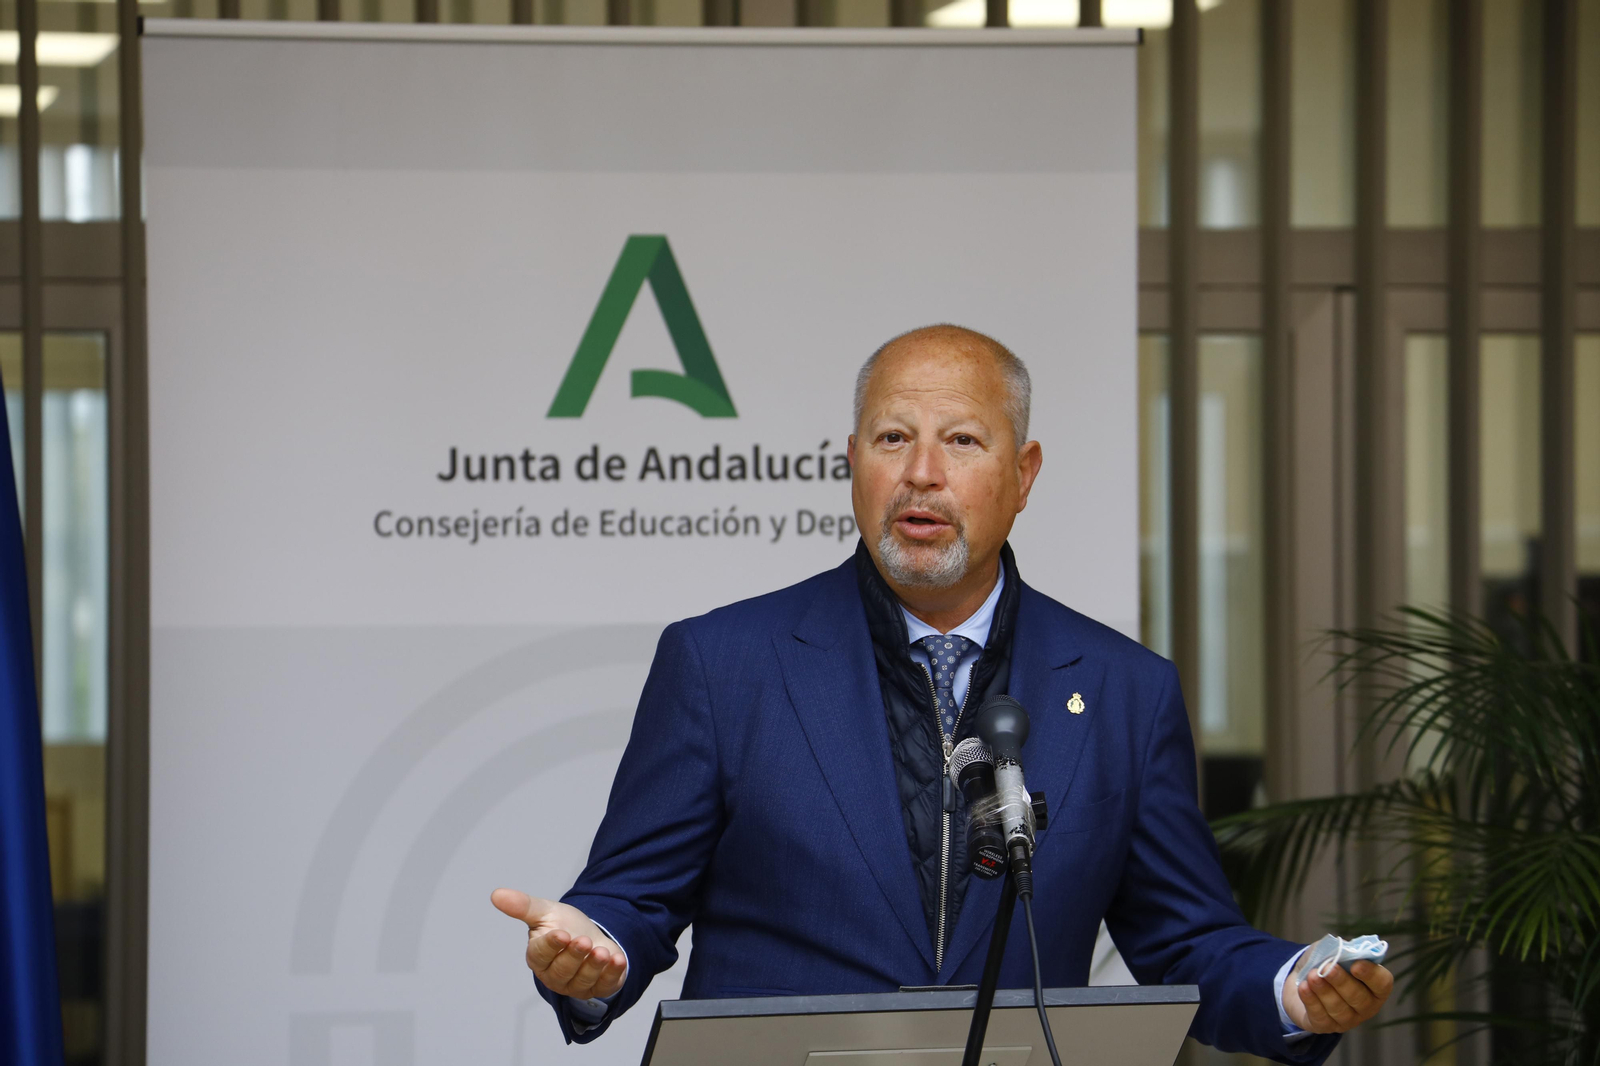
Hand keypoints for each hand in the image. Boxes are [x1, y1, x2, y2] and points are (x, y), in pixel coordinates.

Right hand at [490, 888, 628, 999]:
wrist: (592, 935)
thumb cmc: (565, 926)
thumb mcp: (546, 912)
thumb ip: (523, 906)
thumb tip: (495, 894)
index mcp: (538, 958)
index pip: (541, 955)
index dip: (551, 945)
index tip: (561, 934)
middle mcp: (555, 976)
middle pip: (562, 970)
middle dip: (574, 956)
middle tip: (583, 941)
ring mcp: (576, 985)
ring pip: (583, 980)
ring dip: (594, 965)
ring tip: (602, 951)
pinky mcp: (598, 988)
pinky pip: (605, 985)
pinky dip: (613, 973)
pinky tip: (618, 960)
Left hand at [1283, 958, 1393, 1034]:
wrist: (1299, 976)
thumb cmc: (1324, 962)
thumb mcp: (1333, 950)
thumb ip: (1342, 949)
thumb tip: (1345, 951)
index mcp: (1374, 986)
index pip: (1382, 983)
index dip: (1371, 975)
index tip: (1356, 965)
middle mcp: (1365, 1007)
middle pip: (1359, 998)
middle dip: (1342, 982)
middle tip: (1328, 968)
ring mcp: (1346, 1020)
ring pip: (1338, 1009)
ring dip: (1324, 991)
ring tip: (1311, 976)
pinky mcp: (1324, 1026)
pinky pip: (1320, 1017)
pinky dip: (1311, 1000)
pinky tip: (1303, 987)